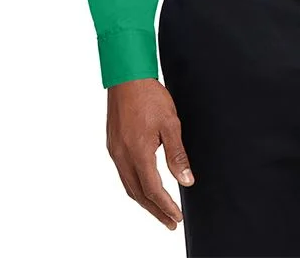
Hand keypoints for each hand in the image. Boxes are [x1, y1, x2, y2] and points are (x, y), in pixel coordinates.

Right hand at [106, 78, 194, 229]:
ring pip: (129, 186)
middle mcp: (122, 156)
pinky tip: (143, 186)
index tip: (176, 217)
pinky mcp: (113, 145)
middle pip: (138, 194)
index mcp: (138, 152)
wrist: (127, 77)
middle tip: (170, 222)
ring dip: (144, 201)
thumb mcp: (170, 124)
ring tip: (159, 210)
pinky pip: (123, 174)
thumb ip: (177, 155)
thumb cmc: (149, 96)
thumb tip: (186, 180)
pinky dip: (135, 186)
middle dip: (155, 211)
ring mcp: (115, 151)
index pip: (153, 190)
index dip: (166, 206)